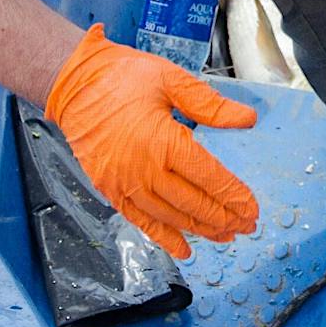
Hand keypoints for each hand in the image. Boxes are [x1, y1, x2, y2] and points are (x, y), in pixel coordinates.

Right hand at [45, 24, 258, 259]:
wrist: (73, 85)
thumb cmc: (121, 77)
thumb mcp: (171, 80)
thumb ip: (210, 105)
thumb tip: (247, 119)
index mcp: (163, 140)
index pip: (208, 177)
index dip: (233, 196)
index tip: (251, 208)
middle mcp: (144, 169)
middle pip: (193, 203)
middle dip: (224, 218)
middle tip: (246, 226)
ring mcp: (125, 184)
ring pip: (171, 217)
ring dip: (201, 230)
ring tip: (225, 236)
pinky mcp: (110, 190)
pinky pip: (141, 222)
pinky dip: (165, 238)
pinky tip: (184, 250)